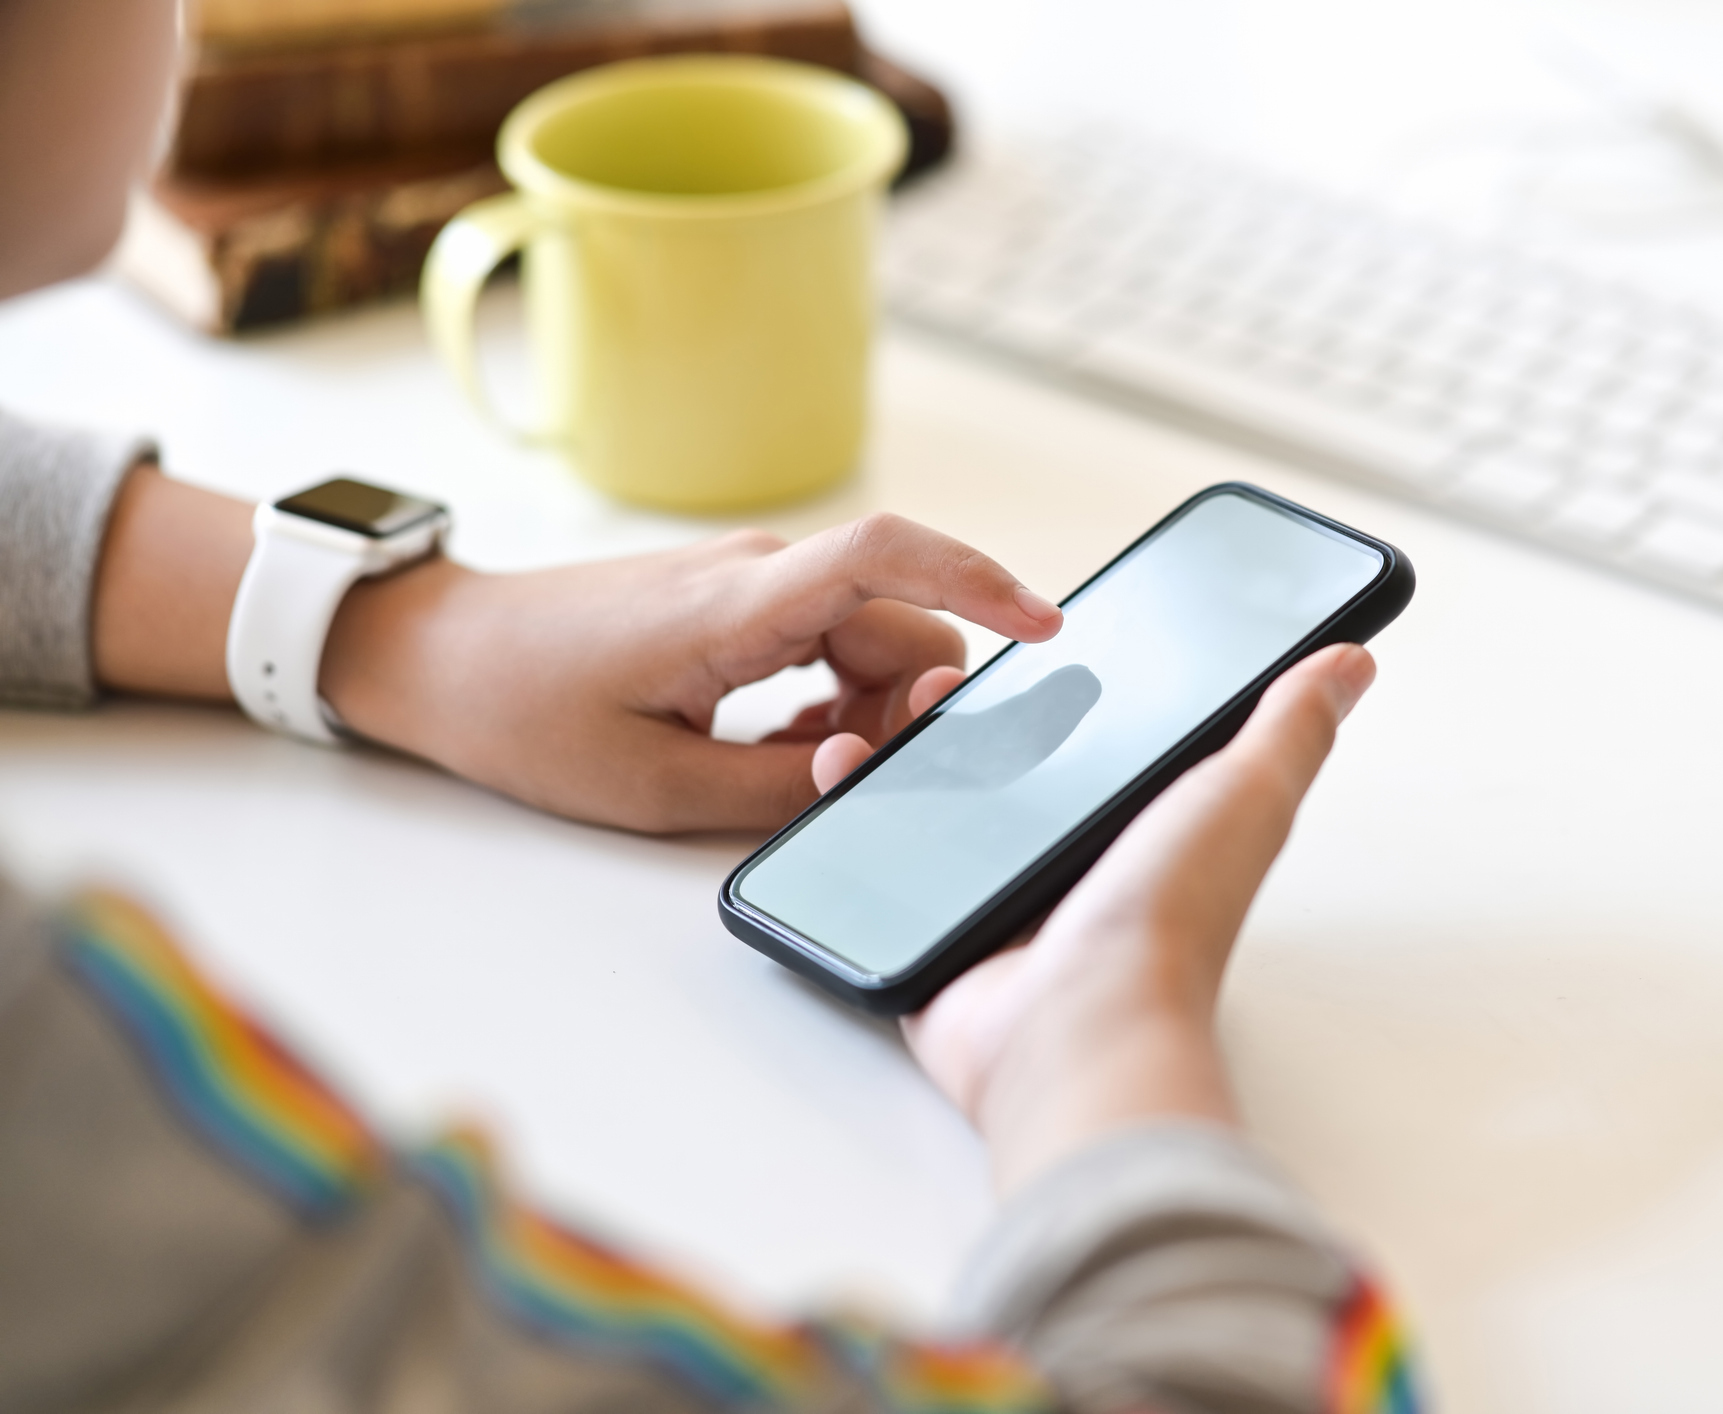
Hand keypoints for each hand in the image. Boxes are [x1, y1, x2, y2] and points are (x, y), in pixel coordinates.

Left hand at [320, 513, 1061, 830]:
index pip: (887, 558)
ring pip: (873, 638)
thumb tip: (867, 785)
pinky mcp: (736, 605)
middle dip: (918, 705)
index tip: (1048, 628)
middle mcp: (757, 573)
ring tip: (806, 769)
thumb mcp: (653, 785)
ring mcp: (748, 584)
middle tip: (857, 774)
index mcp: (738, 604)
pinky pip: (830, 642)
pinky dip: (839, 698)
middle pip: (902, 622)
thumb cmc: (523, 711)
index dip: (981, 582)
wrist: (437, 654)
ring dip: (875, 708)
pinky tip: (792, 747)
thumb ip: (777, 793)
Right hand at [814, 643, 1377, 1190]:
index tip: (1027, 631)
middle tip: (938, 674)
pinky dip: (852, 810)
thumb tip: (1351, 657)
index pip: (1095, 733)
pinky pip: (879, 861)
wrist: (1076, 1028)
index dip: (1059, 679)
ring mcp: (998, 899)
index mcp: (1140, 824)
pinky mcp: (934, 933)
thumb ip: (1287, 724)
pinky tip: (839, 768)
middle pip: (1005, 762)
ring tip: (877, 709)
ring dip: (903, 748)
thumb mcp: (1242, 794)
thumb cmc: (1166, 919)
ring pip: (936, 803)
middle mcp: (1071, 861)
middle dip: (966, 709)